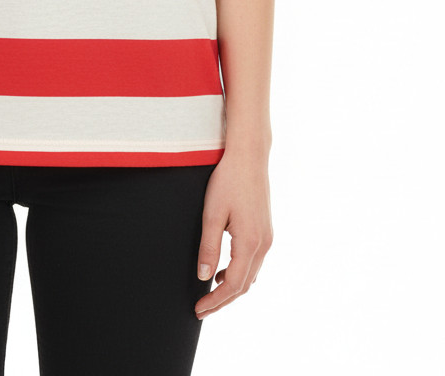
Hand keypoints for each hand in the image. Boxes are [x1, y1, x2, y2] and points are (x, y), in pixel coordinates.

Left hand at [194, 148, 272, 318]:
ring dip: (232, 288)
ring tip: (209, 293)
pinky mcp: (266, 231)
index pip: (233, 286)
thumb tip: (204, 277)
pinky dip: (239, 273)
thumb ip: (208, 247)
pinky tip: (224, 271)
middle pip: (244, 286)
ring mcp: (267, 238)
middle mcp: (263, 244)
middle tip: (201, 309)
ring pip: (251, 275)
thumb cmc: (228, 180)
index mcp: (250, 243)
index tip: (198, 310)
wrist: (249, 156)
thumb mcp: (212, 214)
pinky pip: (254, 262)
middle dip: (222, 300)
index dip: (215, 301)